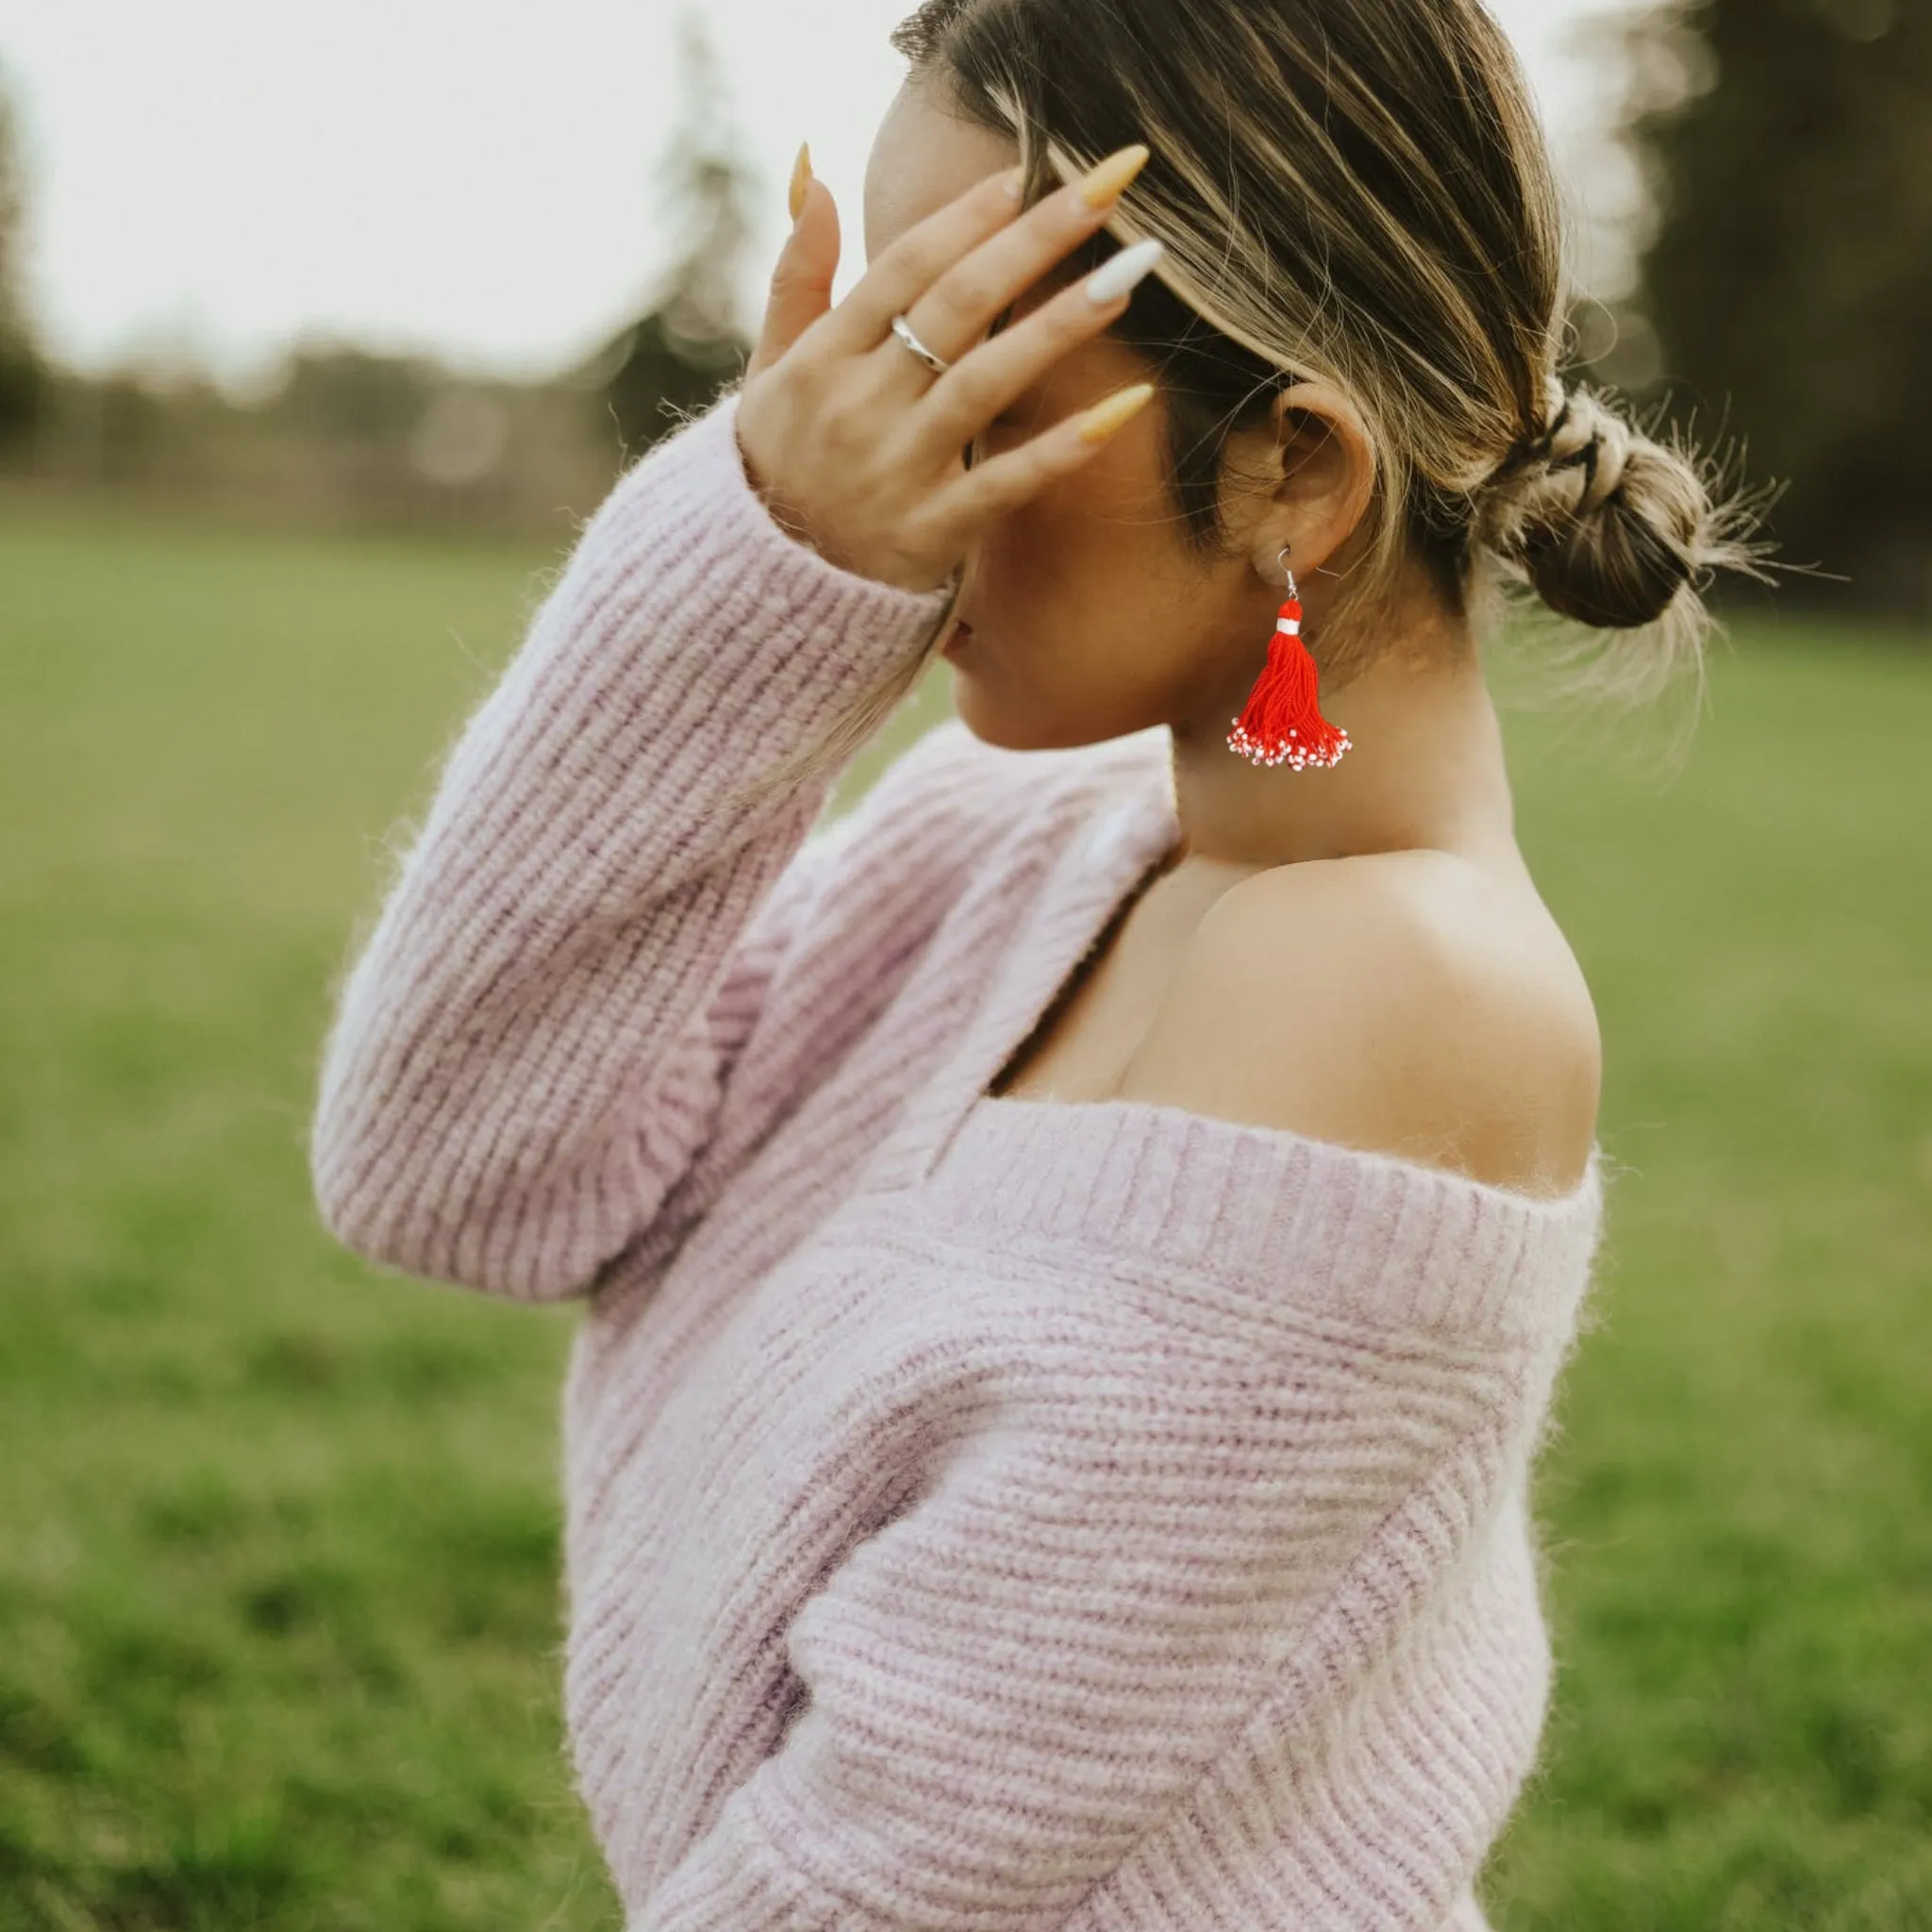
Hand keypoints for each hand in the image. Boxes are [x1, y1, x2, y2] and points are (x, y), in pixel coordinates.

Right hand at [734, 144, 1161, 593]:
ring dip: (1060, 324)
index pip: (903, 268)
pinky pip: (1006, 482)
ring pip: (987, 381)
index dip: (967, 218)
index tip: (1030, 170)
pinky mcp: (930, 532)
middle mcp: (858, 406)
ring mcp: (896, 470)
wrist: (762, 593)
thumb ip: (797, 273)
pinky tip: (1125, 407)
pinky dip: (1063, 447)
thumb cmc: (780, 467)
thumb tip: (813, 169)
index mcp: (822, 358)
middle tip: (1109, 185)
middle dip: (1034, 239)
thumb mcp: (769, 369)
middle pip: (957, 305)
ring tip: (1131, 273)